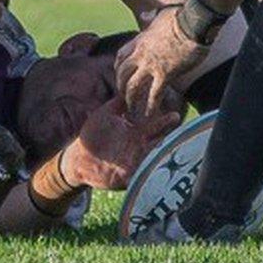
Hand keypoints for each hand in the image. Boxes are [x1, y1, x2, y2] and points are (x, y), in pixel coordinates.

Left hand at [63, 97, 180, 189]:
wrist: (79, 159)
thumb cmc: (91, 135)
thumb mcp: (104, 115)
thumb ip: (117, 103)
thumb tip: (128, 87)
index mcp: (134, 132)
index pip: (153, 125)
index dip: (165, 122)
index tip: (177, 115)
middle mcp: (138, 146)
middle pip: (159, 141)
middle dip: (170, 138)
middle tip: (183, 139)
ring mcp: (135, 161)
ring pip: (154, 158)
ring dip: (165, 155)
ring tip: (175, 151)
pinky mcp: (130, 176)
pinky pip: (143, 174)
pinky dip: (151, 172)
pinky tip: (160, 169)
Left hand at [115, 7, 206, 118]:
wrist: (194, 22)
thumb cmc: (181, 16)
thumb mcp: (160, 14)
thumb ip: (150, 17)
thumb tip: (144, 15)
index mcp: (140, 39)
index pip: (121, 56)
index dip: (119, 67)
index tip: (120, 74)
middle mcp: (141, 54)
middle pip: (123, 73)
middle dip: (121, 86)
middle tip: (124, 96)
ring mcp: (152, 65)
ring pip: (134, 86)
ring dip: (131, 99)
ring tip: (132, 111)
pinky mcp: (166, 74)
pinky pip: (154, 94)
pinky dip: (151, 106)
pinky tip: (150, 114)